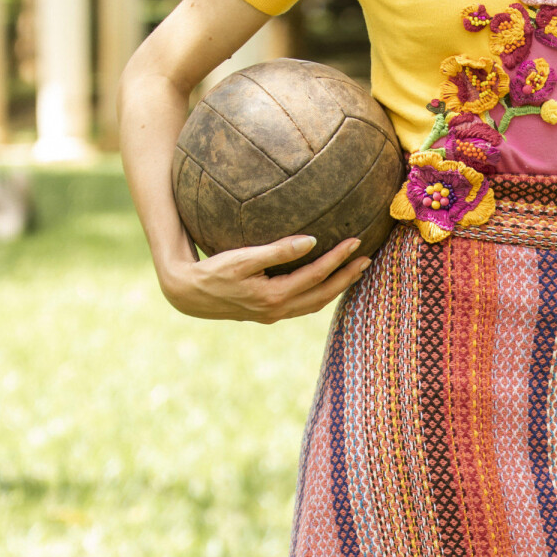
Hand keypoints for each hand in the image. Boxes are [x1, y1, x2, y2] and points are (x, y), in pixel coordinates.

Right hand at [160, 233, 371, 321]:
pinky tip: (326, 283)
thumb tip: (312, 241)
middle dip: (347, 277)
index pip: (316, 275)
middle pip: (323, 294)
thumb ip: (278, 250)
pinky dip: (320, 294)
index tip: (356, 241)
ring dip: (337, 288)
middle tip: (367, 260)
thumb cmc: (212, 271)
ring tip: (355, 271)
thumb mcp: (242, 257)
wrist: (188, 294)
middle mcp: (277, 310)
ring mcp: (273, 315)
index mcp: (274, 296)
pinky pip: (303, 305)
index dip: (339, 259)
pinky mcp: (268, 313)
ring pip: (315, 304)